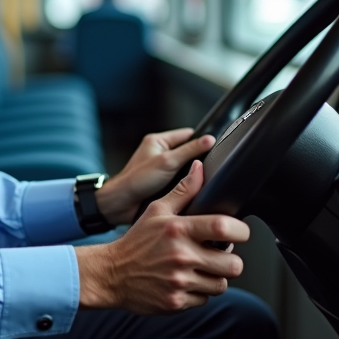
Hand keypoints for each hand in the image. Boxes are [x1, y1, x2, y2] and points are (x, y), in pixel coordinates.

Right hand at [75, 160, 248, 313]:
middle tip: (217, 255)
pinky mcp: (177, 301)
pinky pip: (204, 299)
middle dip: (229, 260)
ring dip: (214, 277)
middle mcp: (181, 256)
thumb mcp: (156, 210)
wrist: (111, 274)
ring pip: (221, 284)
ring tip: (200, 268)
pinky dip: (198, 292)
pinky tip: (185, 282)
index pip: (224, 227)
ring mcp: (179, 281)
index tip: (238, 232)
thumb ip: (183, 191)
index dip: (241, 231)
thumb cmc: (136, 241)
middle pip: (233, 264)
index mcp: (178, 229)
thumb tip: (199, 168)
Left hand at [94, 127, 214, 224]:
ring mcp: (161, 168)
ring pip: (185, 168)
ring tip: (201, 180)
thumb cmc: (137, 179)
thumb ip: (189, 150)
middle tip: (209, 167)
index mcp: (158, 140)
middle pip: (188, 151)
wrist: (122, 203)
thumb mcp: (167, 162)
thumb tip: (210, 140)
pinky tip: (192, 190)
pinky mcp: (162, 182)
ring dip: (192, 174)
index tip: (216, 147)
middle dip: (198, 160)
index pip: (188, 134)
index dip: (202, 140)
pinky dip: (186, 185)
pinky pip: (180, 180)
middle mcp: (160, 152)